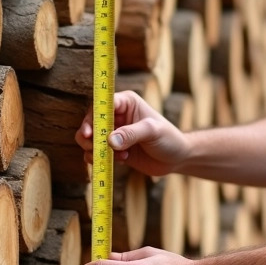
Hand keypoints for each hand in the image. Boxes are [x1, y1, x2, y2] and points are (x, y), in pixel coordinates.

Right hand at [75, 90, 189, 177]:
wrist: (177, 158)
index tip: (89, 132)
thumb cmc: (168, 138)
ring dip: (94, 149)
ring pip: (90, 139)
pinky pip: (97, 153)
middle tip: (94, 147)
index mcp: (126, 103)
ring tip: (114, 156)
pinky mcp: (114, 149)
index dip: (92, 117)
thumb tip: (110, 140)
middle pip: (91, 122)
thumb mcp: (152, 132)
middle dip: (89, 136)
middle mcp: (117, 116)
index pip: (102, 105)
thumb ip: (131, 134)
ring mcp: (114, 133)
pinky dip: (101, 158)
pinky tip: (121, 160)